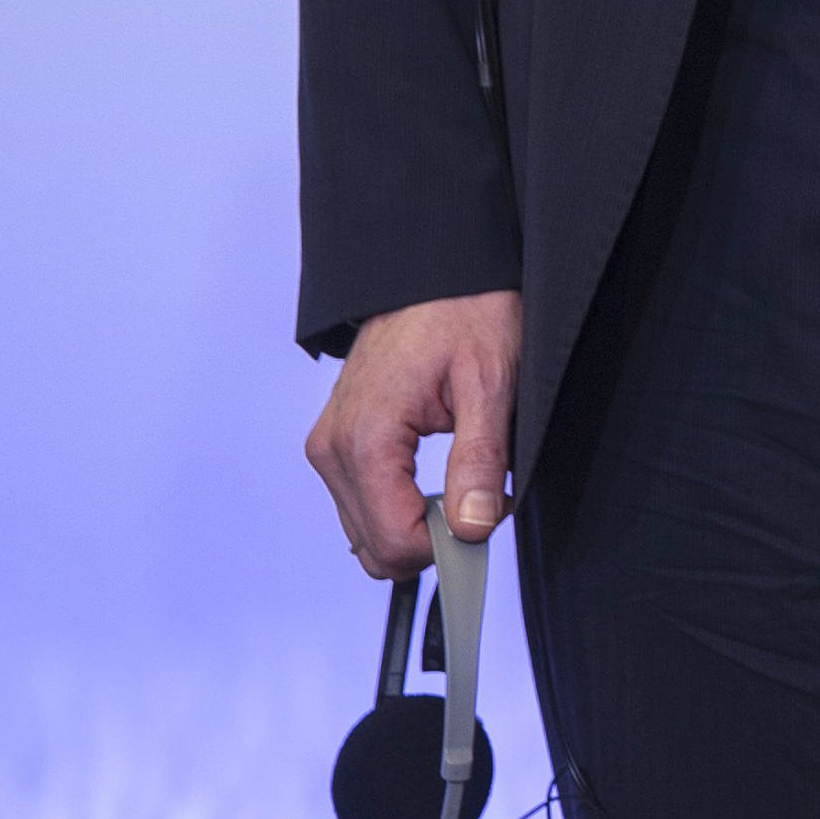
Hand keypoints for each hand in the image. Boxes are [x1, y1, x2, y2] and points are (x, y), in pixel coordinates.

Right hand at [306, 290, 523, 576]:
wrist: (433, 270)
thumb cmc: (465, 312)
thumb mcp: (490, 384)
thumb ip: (479, 462)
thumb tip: (472, 528)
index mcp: (365, 439)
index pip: (393, 541)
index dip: (447, 548)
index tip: (488, 519)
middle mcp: (332, 449)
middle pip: (374, 547)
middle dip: (431, 541)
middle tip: (482, 502)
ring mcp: (328, 447)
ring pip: (365, 532)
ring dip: (415, 525)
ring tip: (464, 484)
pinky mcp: (336, 443)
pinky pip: (362, 503)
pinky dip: (399, 506)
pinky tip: (438, 479)